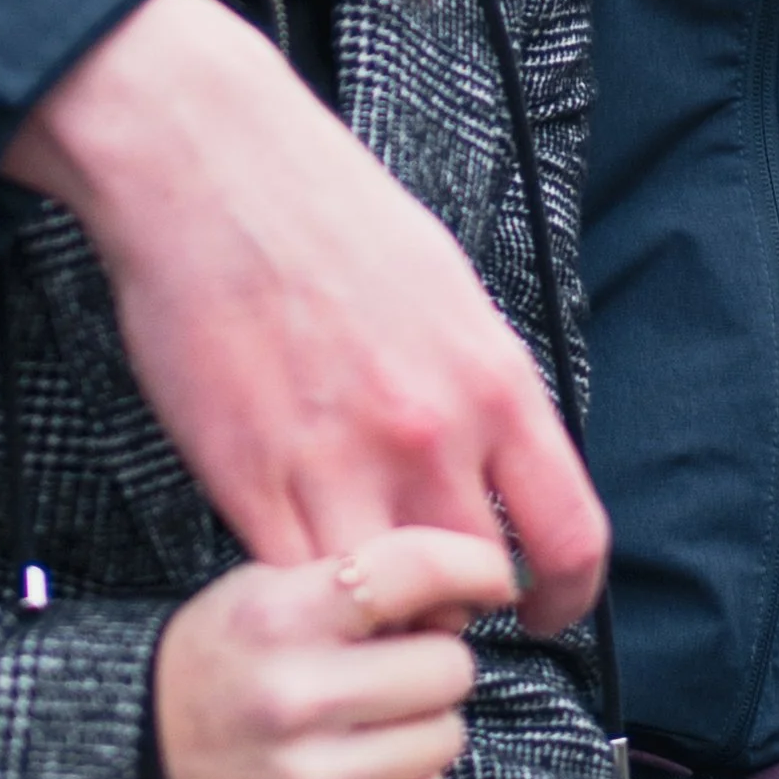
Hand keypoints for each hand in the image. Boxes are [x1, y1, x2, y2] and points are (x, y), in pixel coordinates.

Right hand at [3, 0, 606, 636]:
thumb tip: (502, 462)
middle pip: (476, 584)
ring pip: (388, 608)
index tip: (543, 610)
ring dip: (382, 613)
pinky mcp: (250, 482)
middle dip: (461, 602)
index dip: (565, 596)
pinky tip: (299, 567)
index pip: (569, 535)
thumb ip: (481, 384)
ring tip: (362, 592)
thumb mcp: (447, 286)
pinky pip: (299, 586)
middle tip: (434, 594)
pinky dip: (306, 594)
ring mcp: (338, 465)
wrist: (208, 165)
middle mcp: (429, 434)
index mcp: (491, 379)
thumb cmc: (322, 208)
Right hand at [152, 529, 514, 778]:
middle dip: (435, 661)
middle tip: (397, 665)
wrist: (129, 760)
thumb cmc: (213, 661)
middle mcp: (294, 696)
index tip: (494, 578)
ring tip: (373, 720)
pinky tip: (373, 772)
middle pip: (448, 667)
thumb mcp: (262, 588)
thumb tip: (464, 596)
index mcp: (278, 615)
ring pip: (445, 740)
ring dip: (424, 726)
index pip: (409, 572)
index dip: (473, 567)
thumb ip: (355, 580)